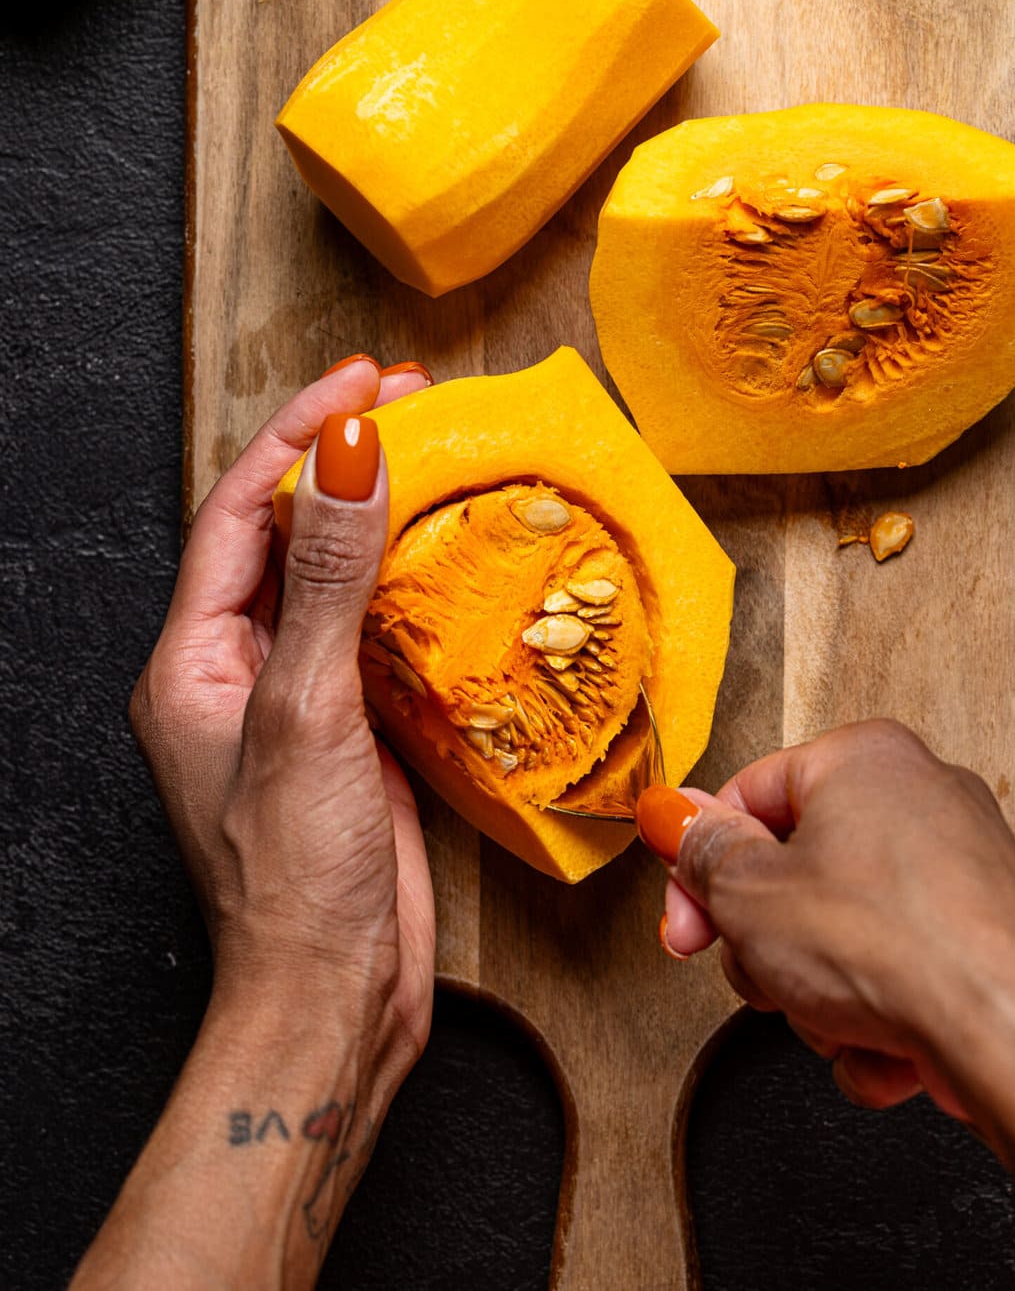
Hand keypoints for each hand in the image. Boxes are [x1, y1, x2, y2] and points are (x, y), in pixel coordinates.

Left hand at [130, 356, 435, 1091]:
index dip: (299, 434)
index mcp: (192, 657)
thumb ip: (331, 578)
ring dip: (384, 514)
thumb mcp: (309, 710)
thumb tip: (349, 452)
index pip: (242, 511)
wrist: (333, 998)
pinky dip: (416, 583)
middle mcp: (236, 668)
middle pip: (287, 532)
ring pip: (336, 577)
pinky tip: (460, 556)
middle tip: (415, 398)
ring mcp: (297, 698)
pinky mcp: (353, 729)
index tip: (365, 379)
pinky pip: (379, 630)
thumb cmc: (294, 877)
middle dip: (344, 460)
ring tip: (443, 453)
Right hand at [637, 720, 1014, 1287]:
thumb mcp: (751, 897)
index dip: (701, 873)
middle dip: (772, 946)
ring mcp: (965, 869)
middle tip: (766, 976)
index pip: (750, 800)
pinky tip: (890, 1051)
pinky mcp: (991, 938)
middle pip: (799, 875)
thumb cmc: (900, 949)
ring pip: (847, 937)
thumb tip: (679, 818)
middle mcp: (923, 796)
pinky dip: (885, 1022)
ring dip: (824, 996)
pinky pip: (905, 977)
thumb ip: (703, 854)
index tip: (686, 928)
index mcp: (863, 758)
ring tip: (841, 1018)